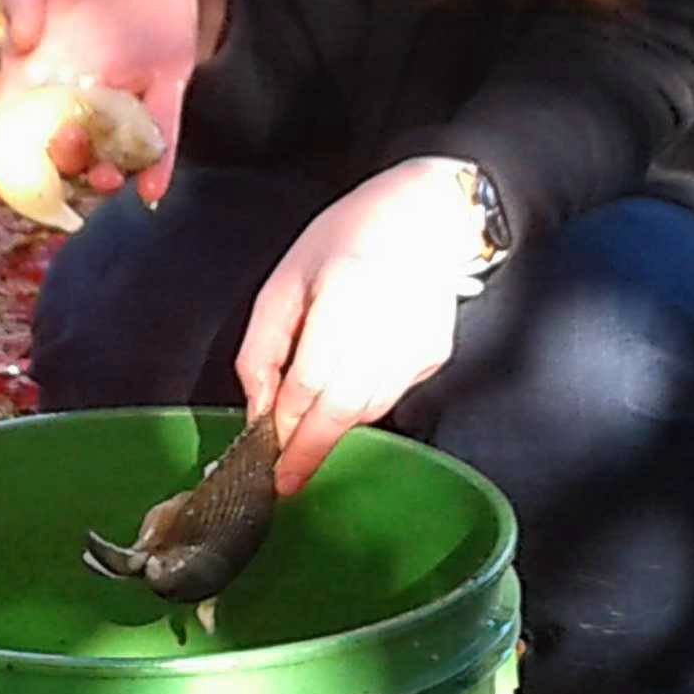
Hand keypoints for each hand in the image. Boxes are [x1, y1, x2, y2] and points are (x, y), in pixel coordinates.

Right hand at [0, 0, 224, 211]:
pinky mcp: (166, 81)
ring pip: (112, 149)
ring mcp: (122, 89)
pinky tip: (152, 190)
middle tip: (61, 152)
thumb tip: (22, 38)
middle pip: (62, 147)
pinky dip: (158, 164)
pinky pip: (162, 132)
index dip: (1, 163)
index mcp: (32, 68)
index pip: (11, 126)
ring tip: (105, 178)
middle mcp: (75, 90)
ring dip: (107, 174)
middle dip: (60, 165)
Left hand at [236, 158, 490, 496]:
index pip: (310, 381)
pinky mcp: (434, 355)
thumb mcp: (285, 282)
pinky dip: (362, 404)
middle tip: (286, 478)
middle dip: (311, 448)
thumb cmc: (348, 237)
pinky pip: (390, 395)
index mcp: (343, 294)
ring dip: (335, 427)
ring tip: (308, 431)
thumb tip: (259, 410)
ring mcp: (417, 343)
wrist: (427, 215)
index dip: (287, 426)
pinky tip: (349, 383)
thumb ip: (264, 349)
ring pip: (369, 410)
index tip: (268, 458)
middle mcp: (387, 324)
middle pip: (344, 408)